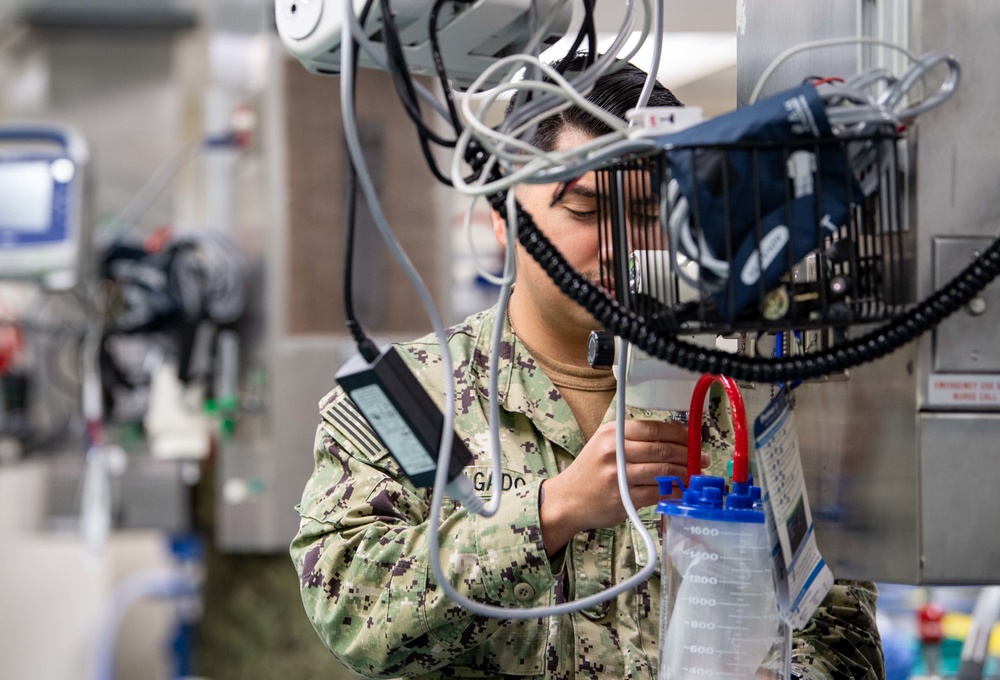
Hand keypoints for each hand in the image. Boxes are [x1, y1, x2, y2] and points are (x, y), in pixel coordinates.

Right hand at [538, 419, 706, 555]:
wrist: (567, 500)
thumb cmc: (591, 471)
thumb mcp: (605, 444)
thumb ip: (635, 439)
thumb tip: (675, 436)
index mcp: (612, 433)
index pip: (654, 428)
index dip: (680, 435)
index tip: (694, 441)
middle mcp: (614, 451)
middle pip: (662, 449)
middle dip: (688, 455)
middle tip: (702, 460)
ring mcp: (618, 475)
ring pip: (663, 471)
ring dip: (685, 474)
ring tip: (695, 476)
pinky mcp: (623, 498)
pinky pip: (658, 493)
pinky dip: (674, 492)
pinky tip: (681, 491)